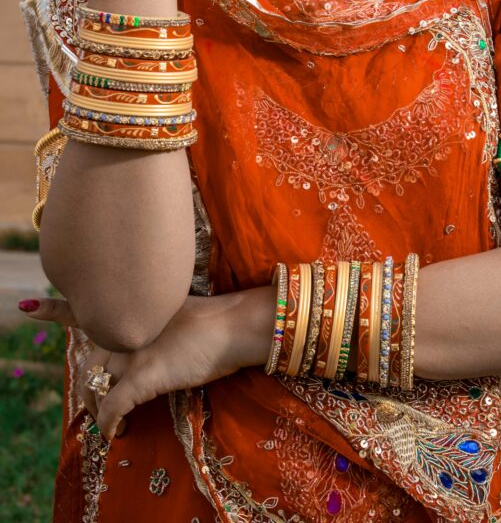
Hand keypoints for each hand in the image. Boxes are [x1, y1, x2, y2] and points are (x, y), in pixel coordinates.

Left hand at [20, 292, 251, 441]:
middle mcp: (125, 328)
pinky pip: (113, 406)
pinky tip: (116, 433)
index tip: (27, 307)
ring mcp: (132, 352)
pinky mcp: (144, 376)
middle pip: (89, 361)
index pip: (82, 308)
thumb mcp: (175, 312)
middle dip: (88, 387)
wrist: (234, 326)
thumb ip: (152, 324)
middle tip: (96, 404)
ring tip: (111, 422)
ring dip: (97, 409)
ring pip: (95, 385)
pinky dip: (109, 423)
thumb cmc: (213, 320)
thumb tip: (143, 342)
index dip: (52, 309)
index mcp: (131, 310)